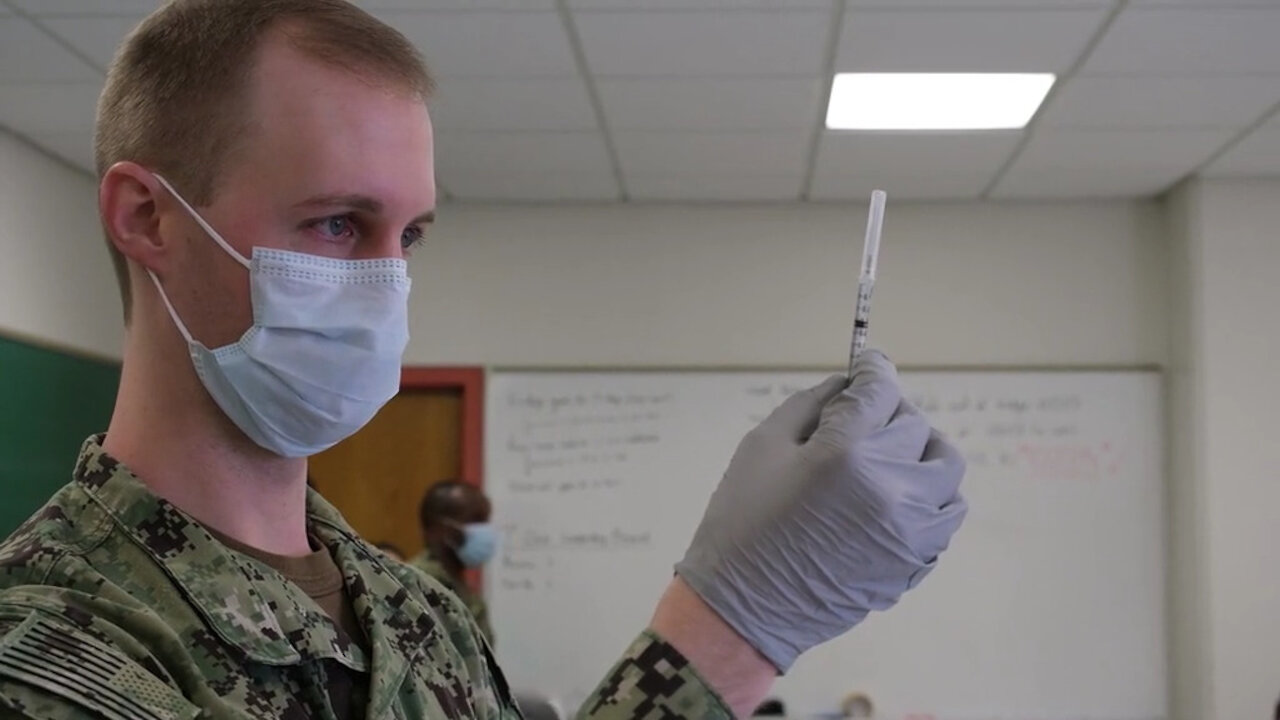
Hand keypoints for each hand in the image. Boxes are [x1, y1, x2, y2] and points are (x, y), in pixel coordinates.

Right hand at [674, 351, 966, 670]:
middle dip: (885, 413)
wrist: (745, 609)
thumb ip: (811, 404)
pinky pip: (948, 510)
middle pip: (912, 423)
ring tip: (888, 457)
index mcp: (843, 453)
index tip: (868, 365)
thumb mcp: (762, 447)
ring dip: (919, 450)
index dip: (873, 370)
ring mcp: (910, 527)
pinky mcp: (917, 558)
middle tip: (858, 421)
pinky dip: (931, 493)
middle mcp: (887, 486)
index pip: (879, 390)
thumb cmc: (742, 522)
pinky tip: (897, 495)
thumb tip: (851, 383)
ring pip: (943, 464)